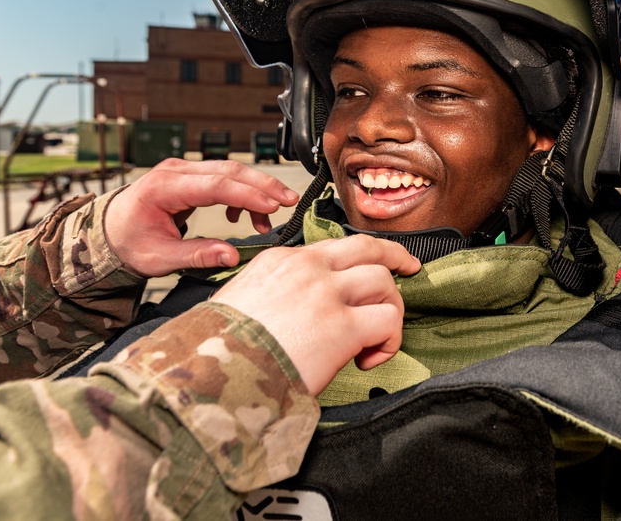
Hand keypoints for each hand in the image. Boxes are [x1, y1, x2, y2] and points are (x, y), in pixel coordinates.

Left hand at [105, 159, 299, 276]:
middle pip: (228, 170)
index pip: (214, 185)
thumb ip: (198, 255)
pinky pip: (223, 178)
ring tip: (269, 218)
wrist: (108, 231)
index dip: (247, 195)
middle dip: (263, 185)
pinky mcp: (190, 176)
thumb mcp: (160, 258)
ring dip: (256, 190)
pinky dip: (240, 194)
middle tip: (290, 201)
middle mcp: (174, 171)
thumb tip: (233, 256)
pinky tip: (242, 216)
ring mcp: (183, 170)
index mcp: (163, 188)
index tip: (274, 207)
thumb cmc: (129, 243)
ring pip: (229, 171)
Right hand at [212, 236, 419, 395]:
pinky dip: (389, 340)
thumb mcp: (241, 303)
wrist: (212, 374)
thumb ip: (275, 295)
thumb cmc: (219, 350)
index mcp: (280, 261)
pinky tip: (368, 359)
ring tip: (375, 340)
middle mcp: (307, 268)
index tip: (364, 273)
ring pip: (383, 281)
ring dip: (390, 311)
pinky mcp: (343, 325)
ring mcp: (327, 293)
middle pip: (367, 247)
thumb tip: (296, 314)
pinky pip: (388, 320)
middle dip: (395, 255)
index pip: (332, 249)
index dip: (354, 264)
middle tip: (409, 268)